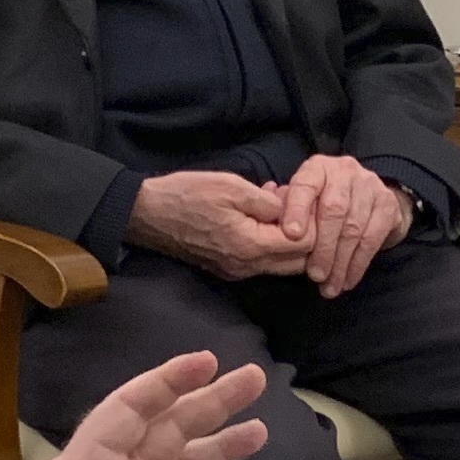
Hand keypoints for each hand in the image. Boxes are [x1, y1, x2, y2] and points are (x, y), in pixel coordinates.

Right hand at [123, 169, 311, 280]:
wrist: (147, 215)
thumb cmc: (188, 196)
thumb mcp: (232, 188)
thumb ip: (269, 204)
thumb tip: (293, 212)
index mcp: (252, 247)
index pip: (304, 244)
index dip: (312, 220)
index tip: (304, 198)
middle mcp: (248, 267)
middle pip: (298, 262)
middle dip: (306, 234)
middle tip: (295, 204)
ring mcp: (237, 271)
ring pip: (281, 263)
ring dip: (287, 237)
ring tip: (276, 204)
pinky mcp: (228, 268)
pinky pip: (261, 260)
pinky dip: (269, 241)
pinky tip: (260, 214)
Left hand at [275, 154, 411, 294]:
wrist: (370, 197)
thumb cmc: (325, 202)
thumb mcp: (303, 200)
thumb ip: (288, 211)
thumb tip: (273, 232)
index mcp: (318, 168)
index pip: (306, 185)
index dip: (297, 209)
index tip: (291, 234)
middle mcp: (345, 171)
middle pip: (334, 210)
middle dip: (323, 247)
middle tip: (315, 275)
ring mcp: (370, 186)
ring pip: (354, 228)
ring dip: (340, 263)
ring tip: (330, 287)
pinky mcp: (387, 205)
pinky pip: (372, 239)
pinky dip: (358, 264)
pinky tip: (348, 281)